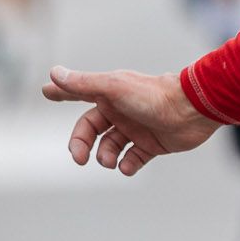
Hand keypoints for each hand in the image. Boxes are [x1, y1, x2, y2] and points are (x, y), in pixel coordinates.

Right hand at [42, 66, 219, 175]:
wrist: (194, 109)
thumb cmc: (153, 95)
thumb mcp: (114, 88)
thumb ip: (83, 84)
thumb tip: (53, 74)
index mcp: (110, 95)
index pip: (79, 93)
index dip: (62, 93)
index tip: (45, 92)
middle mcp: (122, 110)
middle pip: (90, 129)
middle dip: (81, 144)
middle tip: (79, 158)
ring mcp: (137, 127)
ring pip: (110, 146)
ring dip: (104, 156)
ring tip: (110, 161)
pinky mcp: (154, 144)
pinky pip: (133, 159)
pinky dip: (127, 165)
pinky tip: (127, 166)